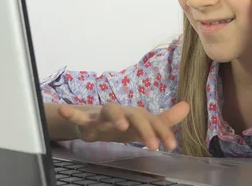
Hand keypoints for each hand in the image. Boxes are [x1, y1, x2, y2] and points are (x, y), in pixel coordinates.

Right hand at [57, 101, 189, 150]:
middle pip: (135, 116)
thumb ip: (165, 119)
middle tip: (153, 146)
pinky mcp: (87, 121)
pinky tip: (64, 110)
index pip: (153, 122)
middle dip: (145, 130)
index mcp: (137, 115)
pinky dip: (71, 113)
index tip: (172, 146)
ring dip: (116, 116)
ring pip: (109, 110)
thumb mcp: (144, 123)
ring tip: (121, 126)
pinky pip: (78, 116)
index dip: (163, 132)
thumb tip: (187, 106)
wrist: (93, 118)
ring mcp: (104, 115)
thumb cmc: (122, 123)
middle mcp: (122, 112)